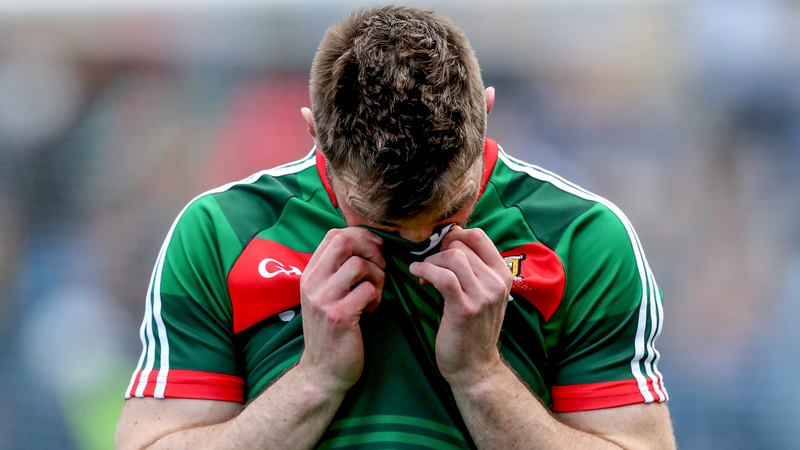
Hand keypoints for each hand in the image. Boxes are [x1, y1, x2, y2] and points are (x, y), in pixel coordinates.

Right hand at [296, 228, 384, 391]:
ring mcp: (323, 298)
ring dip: (378, 276)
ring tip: (375, 294)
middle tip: (381, 268)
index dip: (361, 236)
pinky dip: (377, 297)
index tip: (376, 250)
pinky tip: (371, 310)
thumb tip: (367, 244)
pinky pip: (368, 290)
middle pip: (345, 241)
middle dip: (372, 249)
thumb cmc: (331, 332)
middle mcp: (312, 282)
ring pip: (360, 264)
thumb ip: (338, 271)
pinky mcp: (339, 315)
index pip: (334, 235)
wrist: (322, 372)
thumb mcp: (326, 296)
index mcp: (310, 274)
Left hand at [409, 226, 512, 387]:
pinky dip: (425, 270)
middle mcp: (497, 282)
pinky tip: (417, 274)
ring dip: (430, 261)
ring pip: (452, 257)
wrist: (475, 367)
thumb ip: (474, 270)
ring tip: (423, 274)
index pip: (478, 236)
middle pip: (461, 244)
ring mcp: (483, 296)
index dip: (454, 236)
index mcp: (503, 275)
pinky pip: (443, 276)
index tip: (440, 250)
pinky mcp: (465, 309)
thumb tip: (449, 241)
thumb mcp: (483, 295)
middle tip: (429, 267)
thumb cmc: (473, 329)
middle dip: (438, 251)